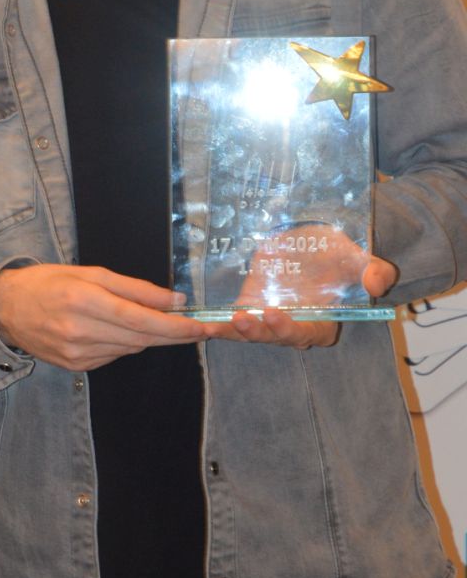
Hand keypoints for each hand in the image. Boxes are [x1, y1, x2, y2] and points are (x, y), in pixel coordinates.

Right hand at [0, 264, 205, 371]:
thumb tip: (174, 300)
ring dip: (149, 337)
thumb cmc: (47, 283)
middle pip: (142, 338)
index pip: (142, 319)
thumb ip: (134, 287)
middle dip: (176, 335)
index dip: (177, 326)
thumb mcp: (90, 272)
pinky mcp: (76, 367)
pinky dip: (125, 343)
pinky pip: (114, 356)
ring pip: (131, 348)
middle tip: (203, 329)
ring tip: (155, 321)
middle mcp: (81, 331)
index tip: (202, 326)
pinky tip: (117, 331)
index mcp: (85, 300)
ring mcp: (77, 354)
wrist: (4, 309)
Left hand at [203, 245, 398, 349]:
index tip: (273, 314)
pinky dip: (216, 326)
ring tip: (213, 325)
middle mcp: (293, 327)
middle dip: (257, 331)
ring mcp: (268, 320)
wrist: (311, 240)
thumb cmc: (336, 254)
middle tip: (242, 318)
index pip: (307, 334)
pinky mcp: (248, 308)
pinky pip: (231, 323)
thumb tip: (377, 283)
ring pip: (250, 334)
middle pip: (274, 337)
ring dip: (232, 331)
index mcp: (322, 323)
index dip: (289, 328)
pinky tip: (199, 324)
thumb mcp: (356, 258)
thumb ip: (372, 271)